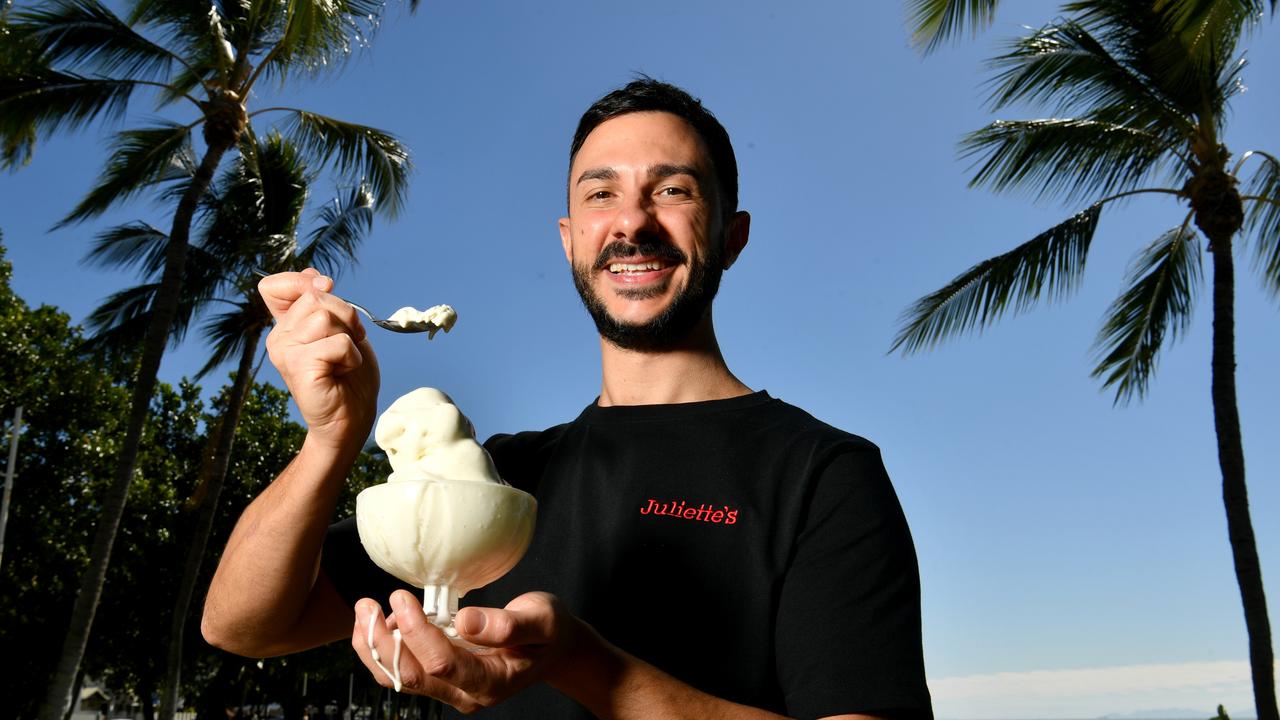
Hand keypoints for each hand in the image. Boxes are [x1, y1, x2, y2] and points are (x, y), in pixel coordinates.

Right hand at [260, 269, 379, 450]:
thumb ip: (323, 303)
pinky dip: (351, 356)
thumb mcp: (341, 328)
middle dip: (345, 316)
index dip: (303, 284)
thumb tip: (313, 275)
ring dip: (349, 338)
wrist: (352, 416)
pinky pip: (337, 342)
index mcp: (285, 325)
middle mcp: (278, 337)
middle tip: (347, 343)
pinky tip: (342, 372)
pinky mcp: (297, 367)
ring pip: (325, 317)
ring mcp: (284, 352)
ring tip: (344, 360)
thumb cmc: (350, 374)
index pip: (274, 286)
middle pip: (314, 297)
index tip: (326, 297)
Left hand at [353, 591, 589, 711]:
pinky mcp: (442, 679)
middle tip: (366, 605)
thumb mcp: (541, 620)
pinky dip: (385, 648)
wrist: (553, 648)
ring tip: (364, 611)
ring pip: (400, 678)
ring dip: (375, 647)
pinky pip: (405, 670)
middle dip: (383, 641)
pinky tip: (380, 622)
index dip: (417, 632)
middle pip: (412, 676)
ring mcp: (452, 689)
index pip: (444, 664)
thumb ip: (508, 624)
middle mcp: (466, 693)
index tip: (403, 597)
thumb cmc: (548, 632)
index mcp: (492, 681)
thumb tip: (465, 621)